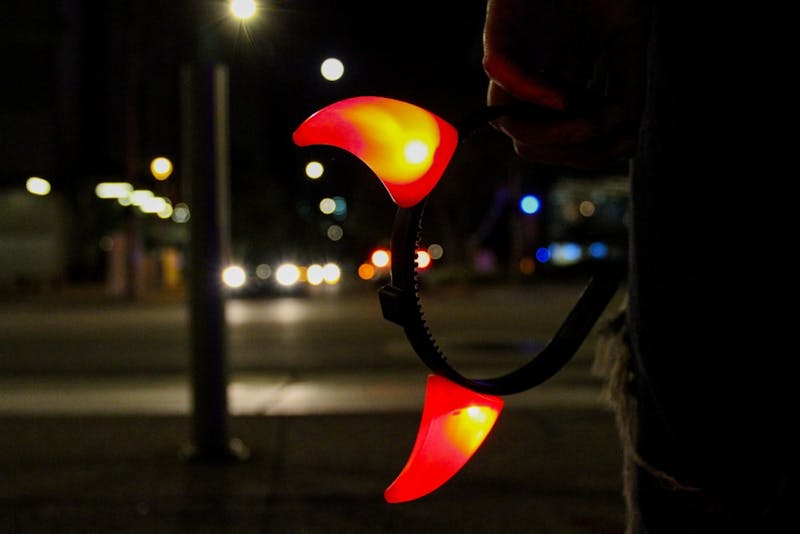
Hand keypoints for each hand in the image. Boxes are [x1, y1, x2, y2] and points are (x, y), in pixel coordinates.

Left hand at [482, 0, 648, 169]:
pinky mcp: (501, 23)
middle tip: (603, 136)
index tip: (622, 145)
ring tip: (586, 125)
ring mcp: (512, 51)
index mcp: (552, 82)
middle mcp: (527, 75)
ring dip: (547, 134)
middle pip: (526, 140)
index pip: (553, 139)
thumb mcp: (627, 41)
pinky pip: (501, 70)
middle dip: (567, 151)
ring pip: (506, 118)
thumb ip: (625, 89)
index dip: (584, 153)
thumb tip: (624, 142)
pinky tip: (565, 96)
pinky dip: (531, 92)